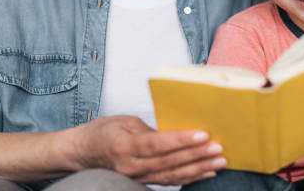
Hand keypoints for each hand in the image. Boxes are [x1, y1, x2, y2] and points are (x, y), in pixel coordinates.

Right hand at [72, 115, 226, 184]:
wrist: (83, 153)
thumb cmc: (104, 132)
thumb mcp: (125, 122)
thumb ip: (150, 129)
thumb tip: (178, 132)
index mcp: (125, 146)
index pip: (157, 144)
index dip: (181, 140)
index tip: (203, 134)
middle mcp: (131, 166)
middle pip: (169, 162)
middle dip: (197, 155)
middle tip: (219, 148)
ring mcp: (137, 177)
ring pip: (173, 175)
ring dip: (199, 168)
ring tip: (220, 161)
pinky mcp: (143, 182)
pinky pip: (170, 181)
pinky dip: (191, 177)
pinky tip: (207, 172)